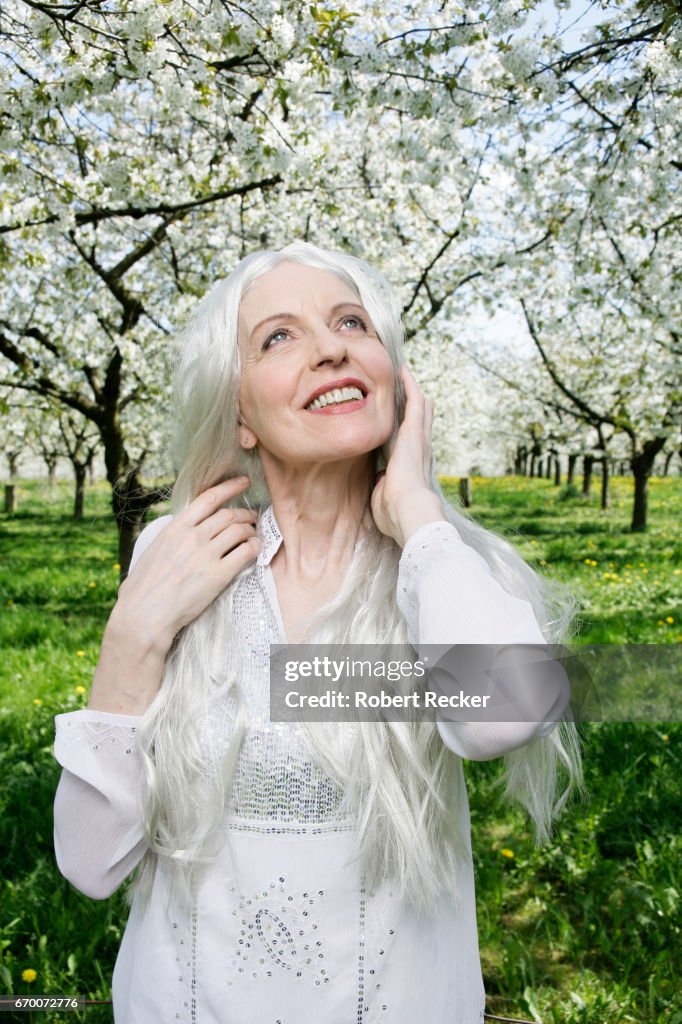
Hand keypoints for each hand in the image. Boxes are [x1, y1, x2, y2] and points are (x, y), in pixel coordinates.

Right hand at [88, 477, 260, 714]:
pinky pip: (245, 552)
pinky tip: (255, 549)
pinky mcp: (218, 575)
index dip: (229, 487)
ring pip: (239, 531)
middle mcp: (192, 537)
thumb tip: (175, 535)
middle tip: (252, 517)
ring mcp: (206, 555)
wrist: (144, 615)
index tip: (243, 482)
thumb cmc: (142, 589)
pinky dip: (254, 547)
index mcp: (175, 528)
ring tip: (254, 534)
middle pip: (228, 515)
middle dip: (244, 514)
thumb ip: (169, 539)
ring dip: (251, 530)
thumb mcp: (152, 552)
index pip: (208, 498)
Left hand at [370, 364, 443, 546]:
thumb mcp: (384, 497)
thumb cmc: (394, 513)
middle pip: (421, 420)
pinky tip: (403, 370)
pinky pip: (414, 400)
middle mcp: (420, 450)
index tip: (402, 419)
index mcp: (413, 467)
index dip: (409, 429)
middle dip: (413, 404)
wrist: (407, 511)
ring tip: (404, 374)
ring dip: (412, 390)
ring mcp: (419, 438)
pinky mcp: (414, 430)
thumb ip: (383, 486)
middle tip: (406, 387)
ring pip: (420, 407)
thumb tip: (380, 481)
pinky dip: (409, 385)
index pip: (413, 442)